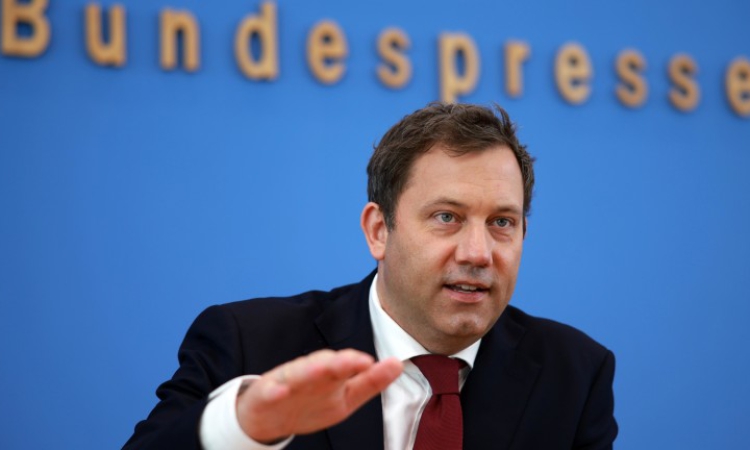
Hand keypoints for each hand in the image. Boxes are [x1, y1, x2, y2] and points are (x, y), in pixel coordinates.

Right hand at [235, 349, 402, 443]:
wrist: (266, 416)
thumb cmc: (310, 402)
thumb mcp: (344, 397)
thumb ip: (369, 382)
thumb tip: (398, 364)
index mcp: (330, 376)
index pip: (346, 366)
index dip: (357, 363)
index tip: (373, 362)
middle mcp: (310, 374)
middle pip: (324, 365)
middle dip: (339, 362)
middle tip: (354, 361)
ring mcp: (287, 383)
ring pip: (299, 373)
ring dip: (310, 370)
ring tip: (323, 368)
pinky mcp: (266, 394)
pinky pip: (269, 391)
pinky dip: (274, 390)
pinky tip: (280, 391)